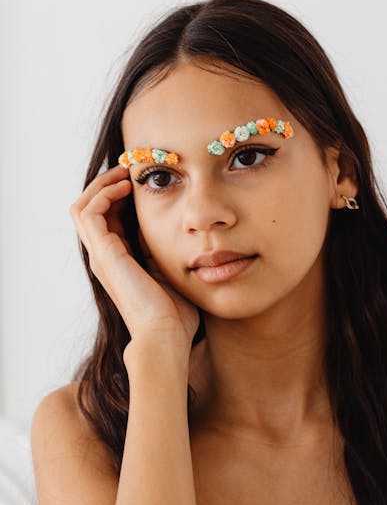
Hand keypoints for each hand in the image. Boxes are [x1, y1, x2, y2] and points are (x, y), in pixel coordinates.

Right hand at [69, 164, 199, 358]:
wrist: (166, 335)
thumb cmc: (175, 312)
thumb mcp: (173, 270)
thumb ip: (168, 249)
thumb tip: (185, 227)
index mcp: (119, 260)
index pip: (110, 217)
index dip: (122, 194)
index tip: (143, 180)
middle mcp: (105, 256)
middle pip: (92, 208)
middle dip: (109, 184)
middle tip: (131, 169)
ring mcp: (101, 255)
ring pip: (83, 206)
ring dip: (103, 185)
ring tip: (126, 173)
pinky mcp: (103, 254)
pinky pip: (89, 212)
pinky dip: (104, 194)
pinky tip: (127, 188)